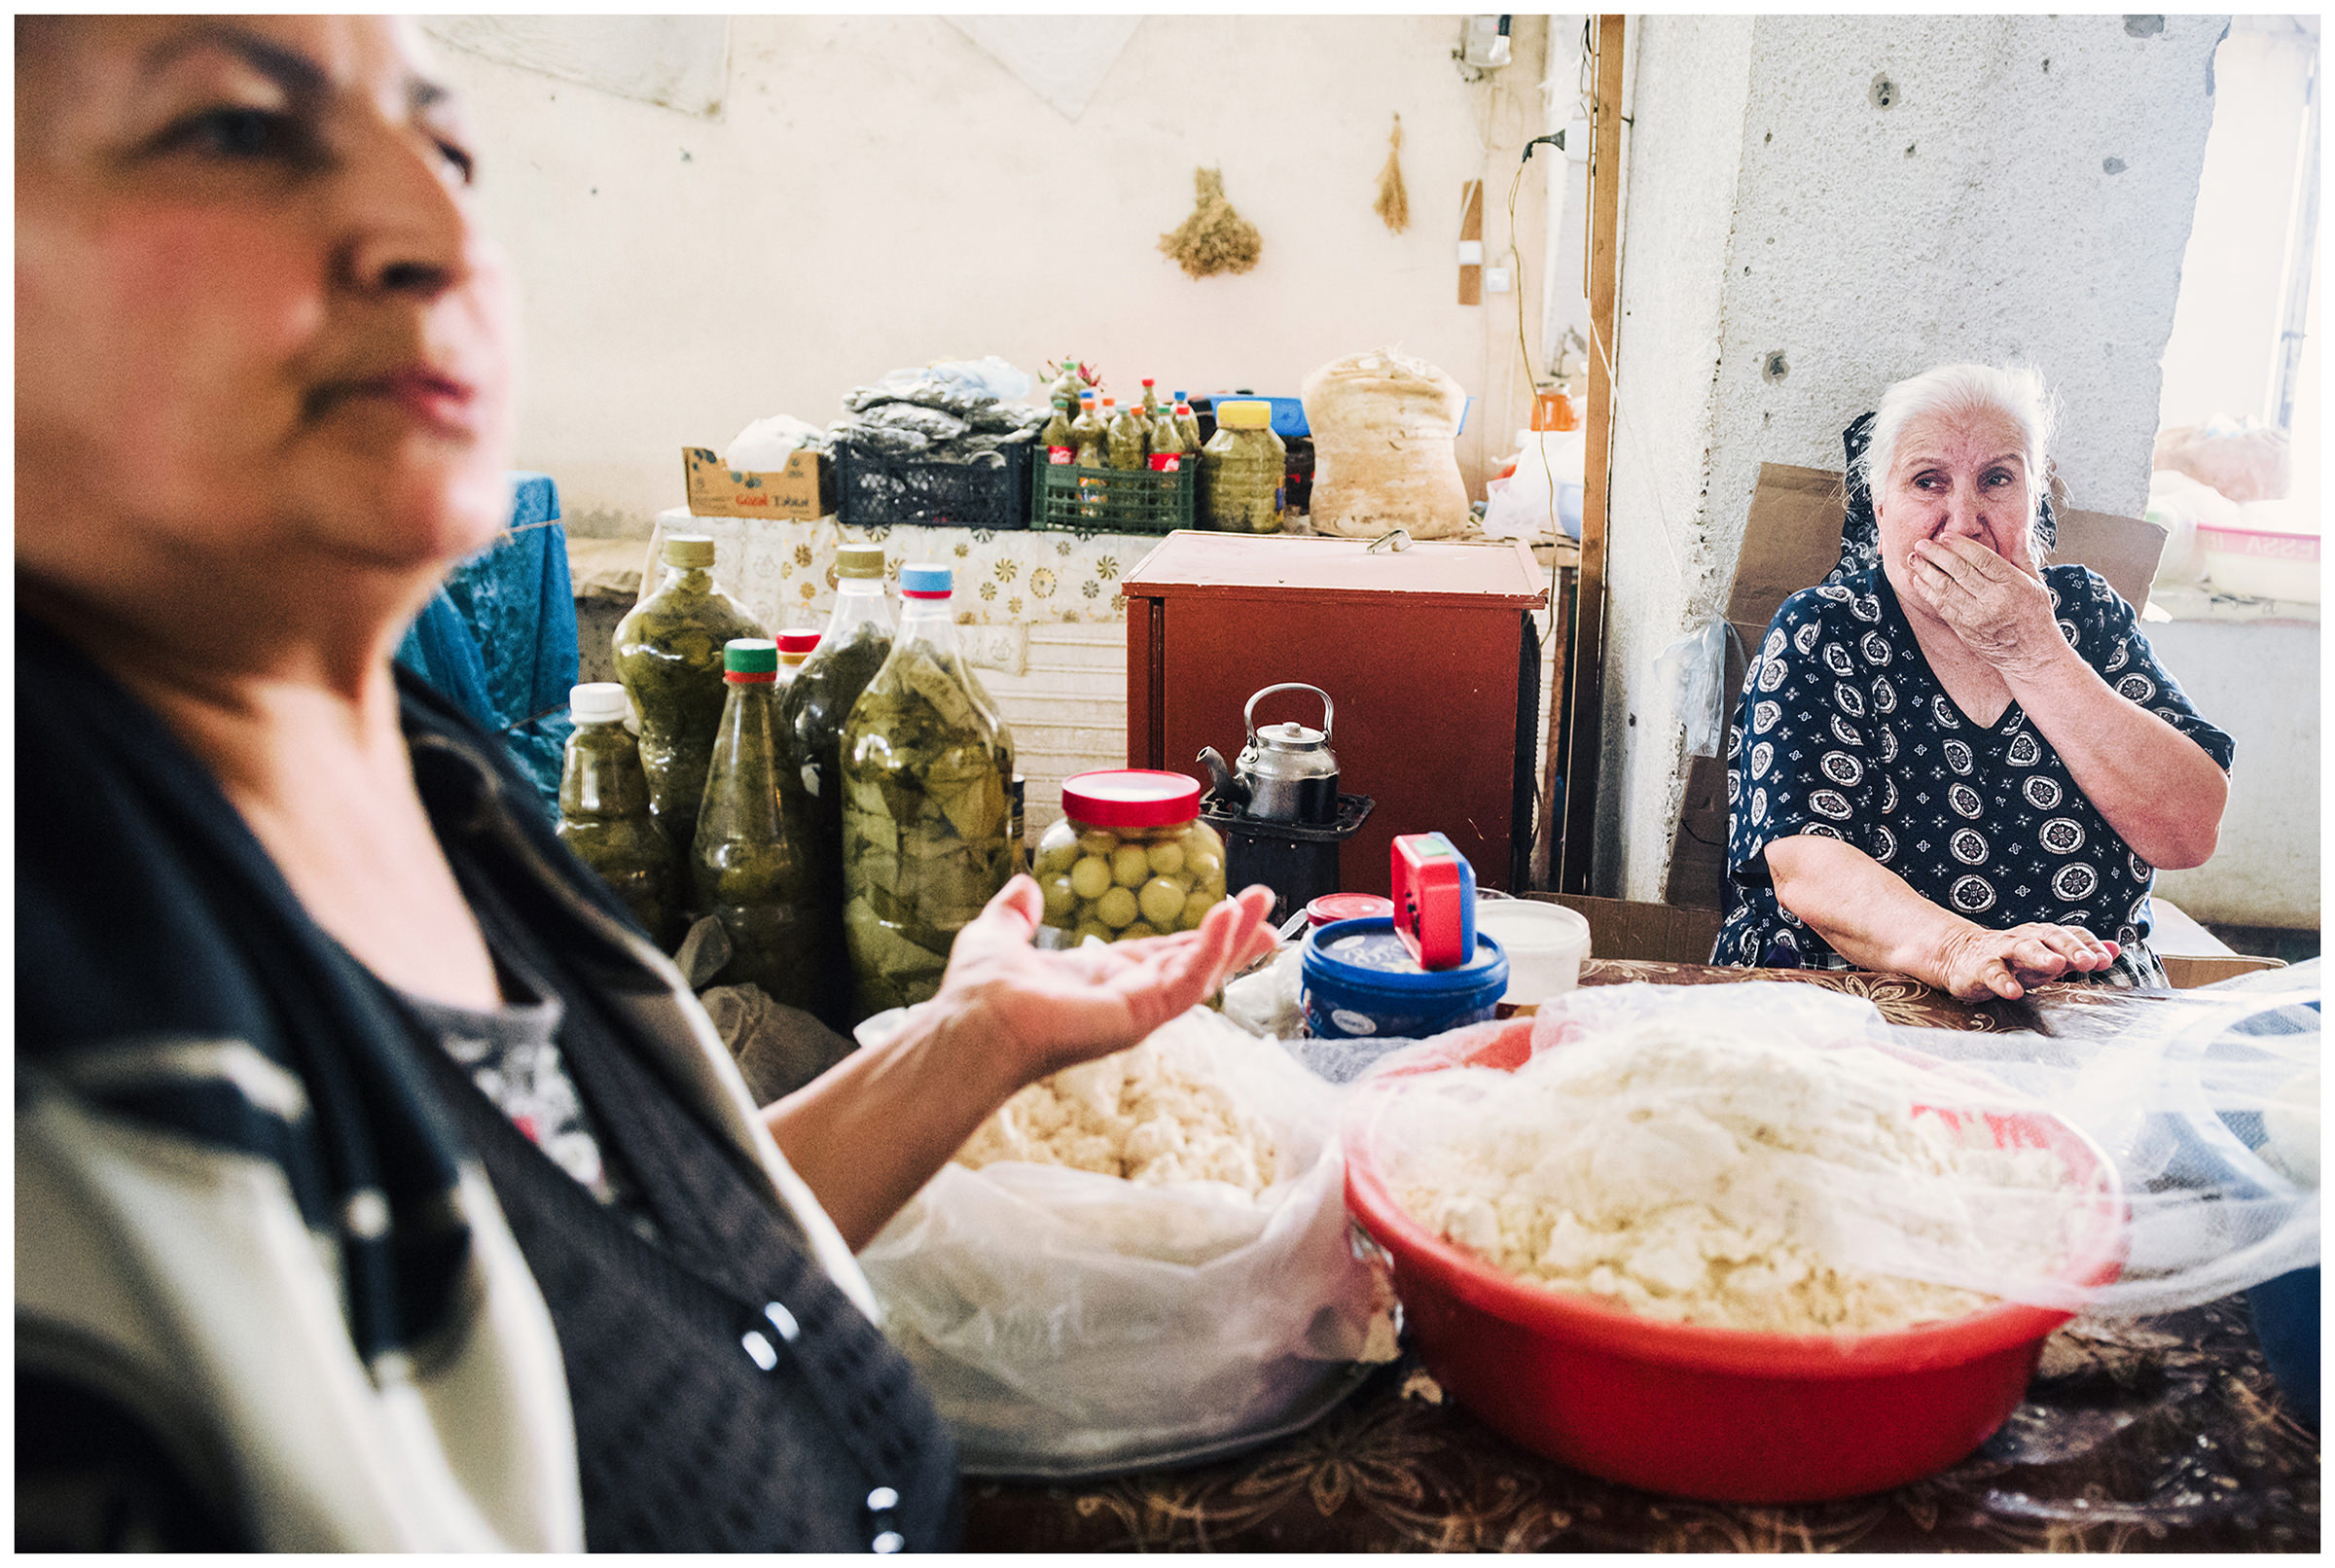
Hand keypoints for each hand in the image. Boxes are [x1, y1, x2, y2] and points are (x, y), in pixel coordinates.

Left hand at [929, 875, 1278, 1081]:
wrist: (973, 1023)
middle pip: (1194, 963)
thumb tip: (1023, 886)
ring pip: (1200, 971)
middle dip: (1233, 936)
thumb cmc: (980, 993)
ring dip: (1234, 938)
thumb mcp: (998, 934)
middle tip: (1269, 908)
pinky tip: (1228, 919)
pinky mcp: (1140, 1014)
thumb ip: (1014, 913)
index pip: (1161, 954)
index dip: (1195, 933)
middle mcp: (1125, 996)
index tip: (1228, 910)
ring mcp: (1137, 1009)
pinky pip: (1186, 980)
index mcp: (1100, 979)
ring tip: (1265, 907)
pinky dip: (1211, 950)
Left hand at [1905, 535, 2062, 676]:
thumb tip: (2020, 531)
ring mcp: (1977, 616)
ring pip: (1946, 589)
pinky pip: (1942, 607)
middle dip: (1937, 555)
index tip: (1944, 536)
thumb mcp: (2037, 584)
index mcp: (2012, 585)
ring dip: (1926, 572)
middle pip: (1960, 572)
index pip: (1983, 559)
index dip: (1961, 546)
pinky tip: (1918, 581)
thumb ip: (2023, 557)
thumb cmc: (2035, 616)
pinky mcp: (1965, 629)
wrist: (2031, 655)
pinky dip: (1928, 592)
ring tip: (1914, 559)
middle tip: (1921, 544)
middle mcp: (1993, 600)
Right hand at [1933, 920, 2120, 1000]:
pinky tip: (2013, 991)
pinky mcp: (1981, 967)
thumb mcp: (2049, 957)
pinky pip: (1992, 972)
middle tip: (2089, 961)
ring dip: (2040, 955)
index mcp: (2044, 936)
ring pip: (2022, 948)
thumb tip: (2115, 949)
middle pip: (2051, 937)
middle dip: (2071, 947)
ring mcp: (2002, 951)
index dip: (2090, 945)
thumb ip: (2079, 954)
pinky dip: (2003, 981)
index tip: (2108, 958)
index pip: (2072, 934)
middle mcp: (2026, 938)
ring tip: (2056, 965)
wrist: (1962, 957)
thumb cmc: (2013, 960)